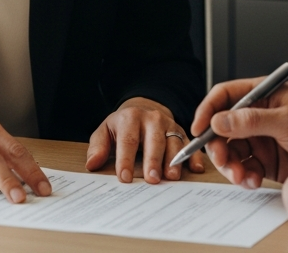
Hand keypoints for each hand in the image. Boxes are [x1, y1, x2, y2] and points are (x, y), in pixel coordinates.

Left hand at [86, 97, 204, 182]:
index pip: (128, 141)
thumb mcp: (105, 131)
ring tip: (172, 177)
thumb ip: (98, 147)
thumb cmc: (122, 125)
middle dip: (153, 161)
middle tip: (152, 179)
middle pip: (154, 141)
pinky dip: (194, 155)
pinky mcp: (181, 131)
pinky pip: (189, 143)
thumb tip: (92, 164)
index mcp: (130, 118)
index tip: (124, 177)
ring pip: (173, 142)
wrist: (142, 108)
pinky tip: (195, 168)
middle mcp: (152, 119)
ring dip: (174, 160)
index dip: (126, 160)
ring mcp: (169, 124)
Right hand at [190, 79, 287, 189]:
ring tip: (241, 176)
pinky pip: (243, 167)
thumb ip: (252, 120)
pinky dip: (243, 176)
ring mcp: (259, 138)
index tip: (199, 129)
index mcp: (262, 94)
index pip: (225, 96)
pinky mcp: (264, 160)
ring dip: (231, 165)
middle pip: (221, 127)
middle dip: (218, 146)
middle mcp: (256, 114)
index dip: (208, 110)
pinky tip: (252, 181)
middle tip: (223, 161)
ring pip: (230, 150)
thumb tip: (219, 121)